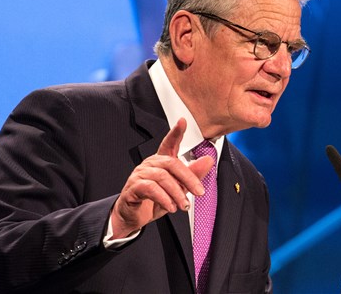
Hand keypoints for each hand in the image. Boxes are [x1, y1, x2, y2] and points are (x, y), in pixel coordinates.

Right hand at [109, 118, 214, 238]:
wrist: (133, 218)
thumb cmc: (154, 201)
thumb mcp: (178, 190)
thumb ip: (192, 175)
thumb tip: (208, 161)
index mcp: (161, 162)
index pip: (169, 143)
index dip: (176, 132)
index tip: (183, 121)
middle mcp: (150, 164)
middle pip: (172, 163)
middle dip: (189, 178)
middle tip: (199, 191)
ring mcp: (139, 174)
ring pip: (162, 177)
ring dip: (177, 192)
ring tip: (183, 205)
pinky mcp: (132, 187)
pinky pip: (150, 188)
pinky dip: (163, 198)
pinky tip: (170, 206)